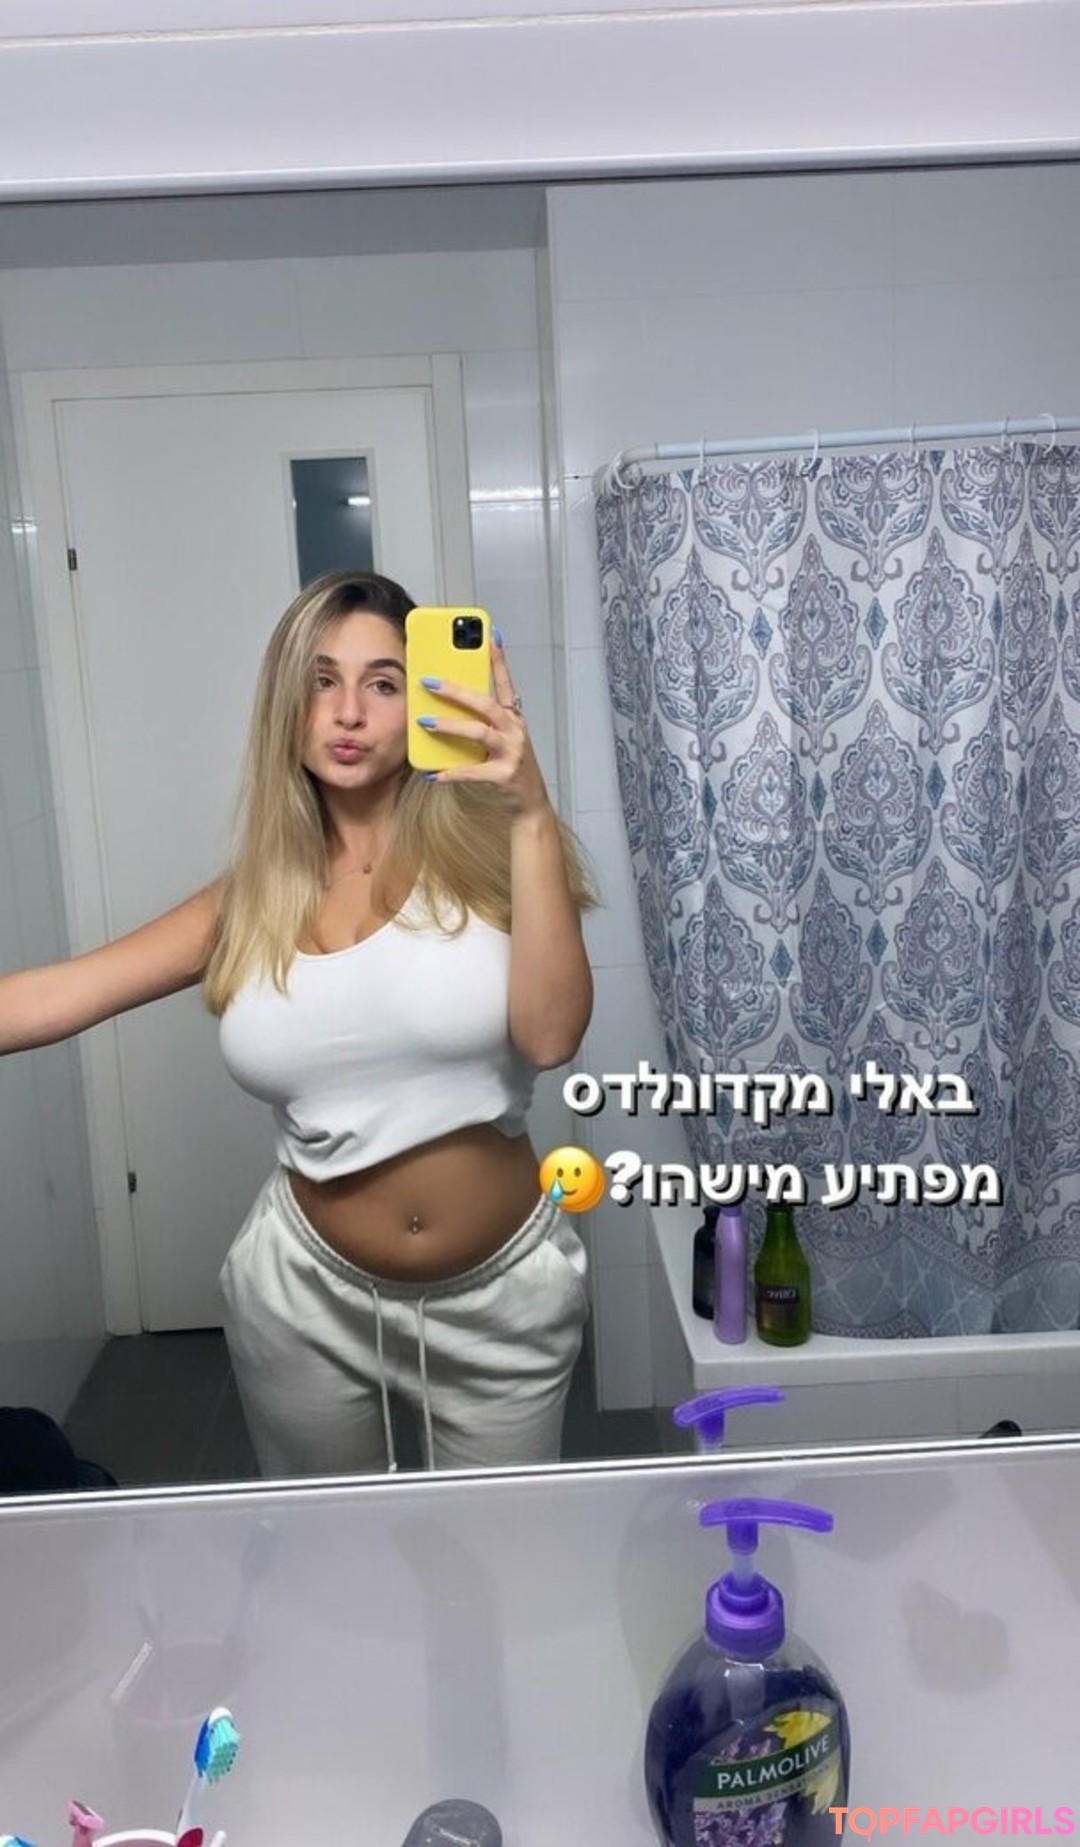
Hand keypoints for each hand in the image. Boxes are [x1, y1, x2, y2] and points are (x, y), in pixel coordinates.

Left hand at [417, 631, 548, 817]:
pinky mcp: (504, 775)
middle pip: (484, 704)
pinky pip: (472, 771)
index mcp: (513, 717)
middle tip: (429, 682)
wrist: (529, 803)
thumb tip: (444, 705)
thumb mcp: (500, 738)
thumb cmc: (510, 765)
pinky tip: (432, 773)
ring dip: (449, 726)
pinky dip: (451, 773)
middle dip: (456, 691)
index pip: (504, 682)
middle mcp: (515, 730)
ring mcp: (512, 752)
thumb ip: (480, 721)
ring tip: (425, 722)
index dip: (498, 658)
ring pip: (479, 732)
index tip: (489, 634)